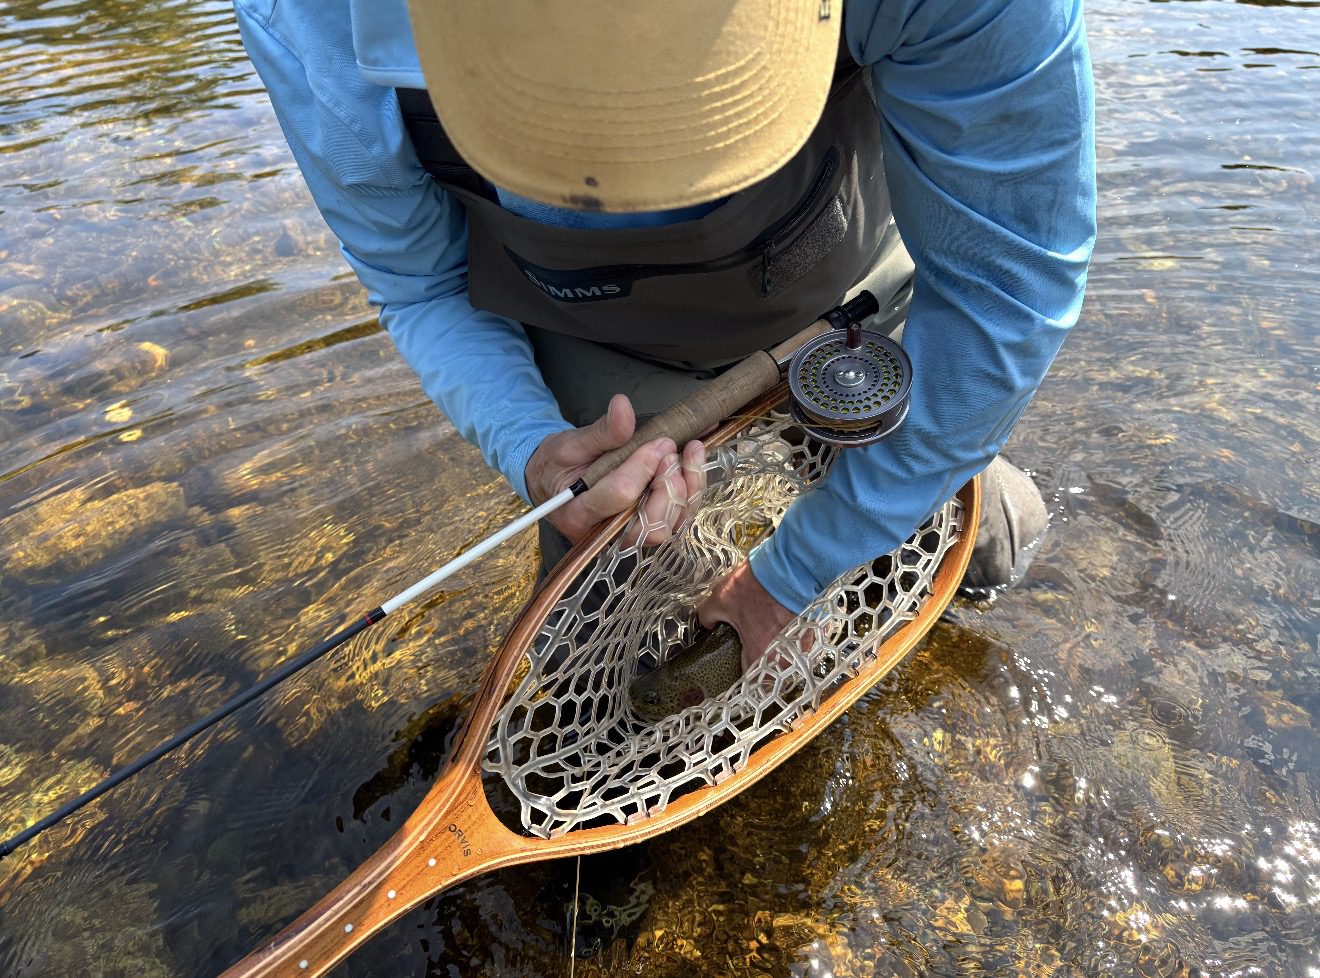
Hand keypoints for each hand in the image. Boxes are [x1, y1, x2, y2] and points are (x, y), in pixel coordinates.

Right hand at [525, 393, 705, 545]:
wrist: (556, 482)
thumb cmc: (559, 464)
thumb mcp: (571, 443)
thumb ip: (601, 431)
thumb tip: (622, 406)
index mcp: (578, 513)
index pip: (621, 494)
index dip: (643, 466)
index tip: (658, 442)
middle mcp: (605, 534)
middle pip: (651, 524)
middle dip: (669, 485)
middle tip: (671, 451)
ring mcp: (629, 535)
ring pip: (670, 526)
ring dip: (688, 488)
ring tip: (690, 451)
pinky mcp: (646, 529)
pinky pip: (677, 518)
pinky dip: (692, 490)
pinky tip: (693, 459)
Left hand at [697, 561, 797, 670]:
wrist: (790, 565)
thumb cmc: (755, 586)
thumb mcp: (721, 598)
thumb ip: (707, 616)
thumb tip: (705, 624)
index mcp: (759, 653)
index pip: (748, 678)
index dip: (739, 673)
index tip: (734, 664)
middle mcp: (783, 655)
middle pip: (770, 672)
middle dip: (761, 664)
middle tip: (751, 650)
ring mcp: (801, 644)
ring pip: (787, 659)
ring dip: (778, 654)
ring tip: (769, 639)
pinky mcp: (812, 631)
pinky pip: (800, 645)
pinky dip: (792, 640)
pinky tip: (784, 628)